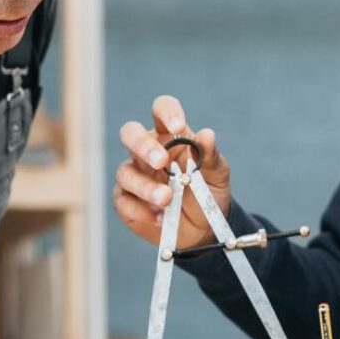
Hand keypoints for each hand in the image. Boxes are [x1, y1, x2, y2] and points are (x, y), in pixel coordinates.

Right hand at [114, 95, 230, 250]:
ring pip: (125, 172)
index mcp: (169, 136)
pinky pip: (123, 200)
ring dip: (145, 186)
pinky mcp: (126, 200)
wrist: (203, 229)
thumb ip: (211, 155)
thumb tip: (207, 134)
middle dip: (143, 146)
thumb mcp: (216, 174)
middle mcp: (146, 151)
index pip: (161, 109)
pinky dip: (140, 210)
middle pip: (130, 133)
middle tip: (161, 162)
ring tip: (166, 200)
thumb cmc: (207, 193)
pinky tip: (159, 218)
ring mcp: (133, 175)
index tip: (178, 126)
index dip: (166, 112)